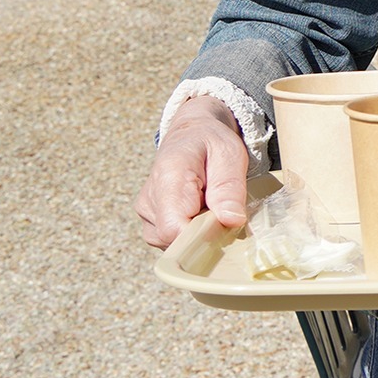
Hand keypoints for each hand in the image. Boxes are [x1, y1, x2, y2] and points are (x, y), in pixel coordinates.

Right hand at [135, 95, 251, 248]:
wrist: (191, 134)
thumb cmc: (212, 143)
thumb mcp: (230, 155)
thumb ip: (229, 188)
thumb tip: (231, 221)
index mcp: (168, 176)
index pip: (174, 228)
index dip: (202, 235)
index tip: (224, 224)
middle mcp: (149, 199)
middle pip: (175, 239)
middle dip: (204, 232)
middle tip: (221, 207)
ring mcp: (146, 213)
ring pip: (174, 243)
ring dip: (198, 231)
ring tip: (210, 204)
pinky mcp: (150, 221)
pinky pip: (172, 240)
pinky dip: (191, 231)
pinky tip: (200, 210)